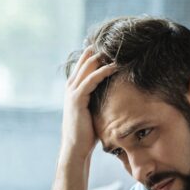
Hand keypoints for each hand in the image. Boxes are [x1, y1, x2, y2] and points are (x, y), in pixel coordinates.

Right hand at [60, 46, 116, 160]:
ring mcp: (72, 91)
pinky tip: (114, 66)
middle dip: (100, 50)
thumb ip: (100, 99)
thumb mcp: (95, 111)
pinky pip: (91, 79)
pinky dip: (103, 71)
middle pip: (85, 60)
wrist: (76, 147)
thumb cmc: (88, 133)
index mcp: (74, 87)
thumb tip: (118, 94)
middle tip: (117, 41)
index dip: (97, 53)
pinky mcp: (77, 99)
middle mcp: (71, 86)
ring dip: (103, 57)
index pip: (85, 63)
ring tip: (118, 49)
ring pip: (88, 66)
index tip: (113, 46)